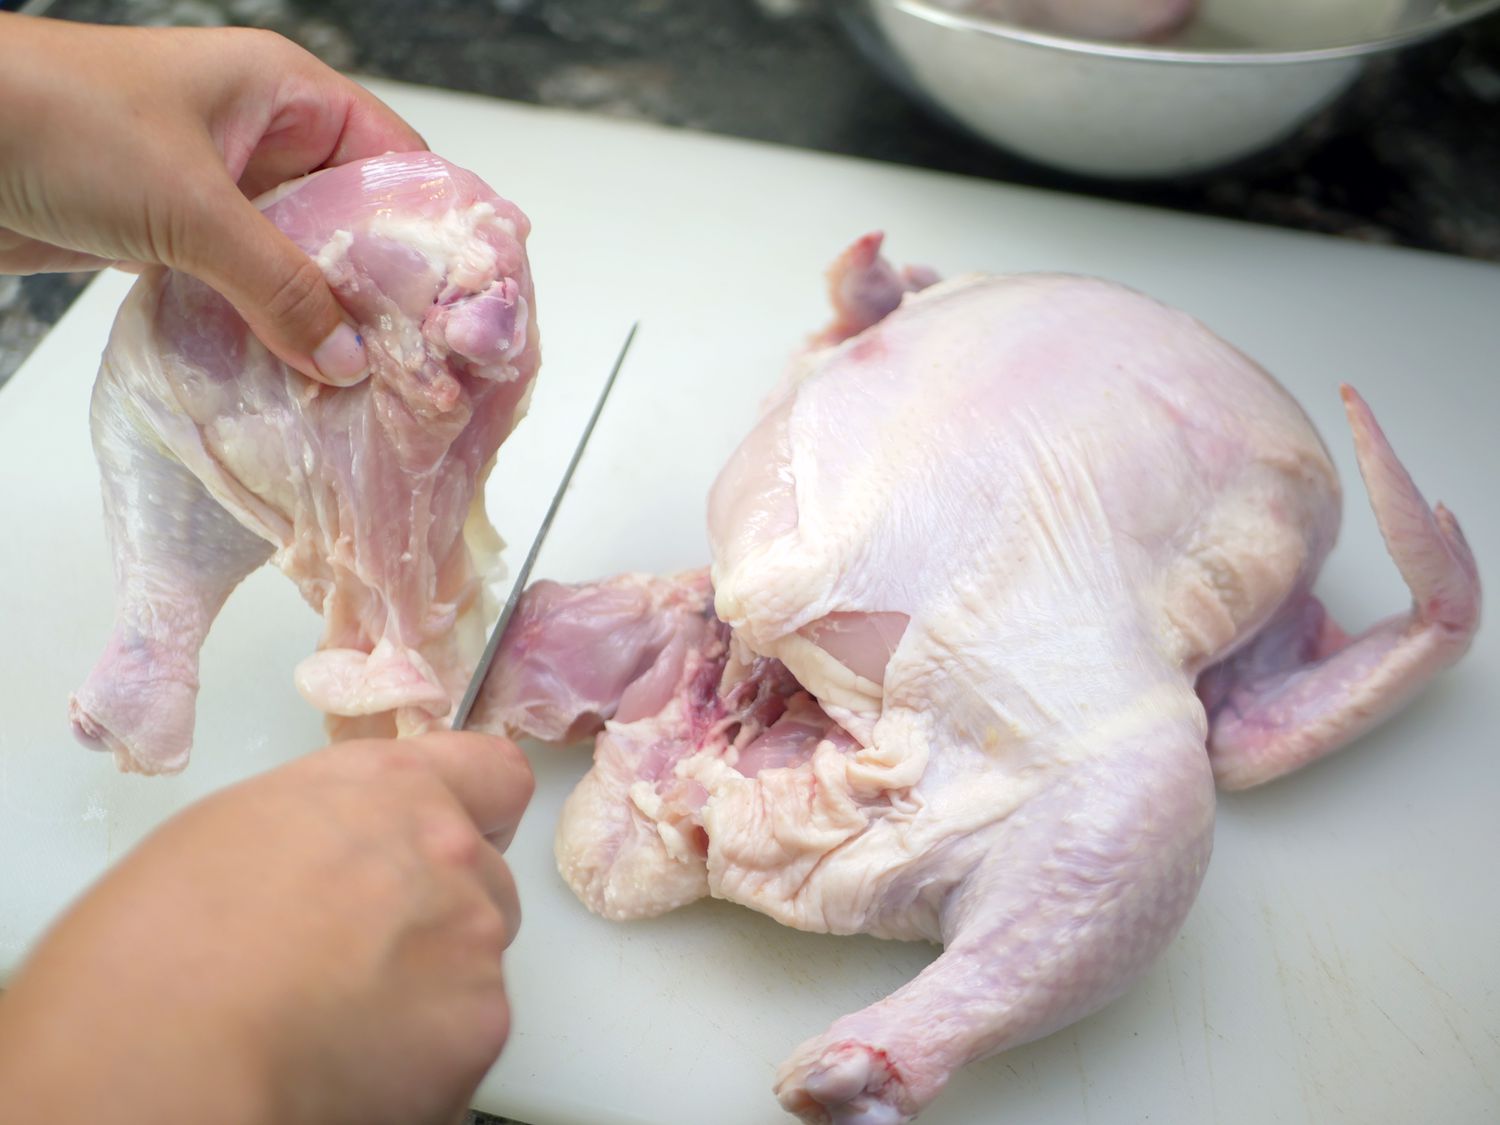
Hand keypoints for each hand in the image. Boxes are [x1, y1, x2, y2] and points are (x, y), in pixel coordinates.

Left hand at [0, 15, 426, 383]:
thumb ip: (281, 287)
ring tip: (364, 378)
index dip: (434, 225)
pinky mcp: (176, 236)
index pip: (395, 158)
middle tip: (418, 356)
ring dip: (323, 315)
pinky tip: (294, 373)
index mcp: (286, 92)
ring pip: (299, 259)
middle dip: (382, 286)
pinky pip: (246, 287)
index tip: (462, 300)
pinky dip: (269, 327)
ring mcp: (218, 189)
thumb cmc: (59, 122)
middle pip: (354, 218)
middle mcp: (262, 137)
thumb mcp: (194, 206)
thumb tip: (350, 360)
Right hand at [0, 732, 532, 1124]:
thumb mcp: (237, 829)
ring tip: (332, 1026)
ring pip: (474, 969)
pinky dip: (420, 1064)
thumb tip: (335, 870)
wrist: (162, 1046)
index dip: (475, 815)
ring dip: (427, 994)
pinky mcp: (480, 1029)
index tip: (446, 848)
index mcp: (390, 789)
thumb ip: (329, 831)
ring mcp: (474, 941)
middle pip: (482, 885)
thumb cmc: (160, 940)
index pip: (494, 776)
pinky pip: (462, 1045)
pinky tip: (344, 1068)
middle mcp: (450, 853)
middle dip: (436, 920)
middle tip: (354, 964)